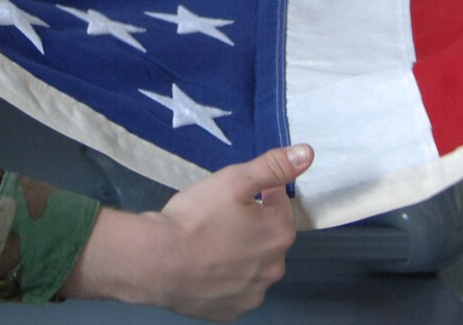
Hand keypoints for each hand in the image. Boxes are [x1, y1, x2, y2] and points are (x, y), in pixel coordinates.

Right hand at [63, 144, 311, 319]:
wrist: (155, 261)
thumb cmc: (196, 218)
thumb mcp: (234, 180)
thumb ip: (273, 166)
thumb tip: (307, 153)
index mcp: (279, 235)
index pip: (280, 203)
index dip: (258, 192)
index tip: (233, 193)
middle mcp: (273, 270)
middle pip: (268, 237)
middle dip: (251, 225)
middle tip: (218, 217)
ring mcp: (251, 295)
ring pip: (252, 266)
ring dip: (240, 254)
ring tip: (208, 242)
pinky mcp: (229, 313)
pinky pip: (233, 290)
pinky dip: (224, 279)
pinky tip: (204, 267)